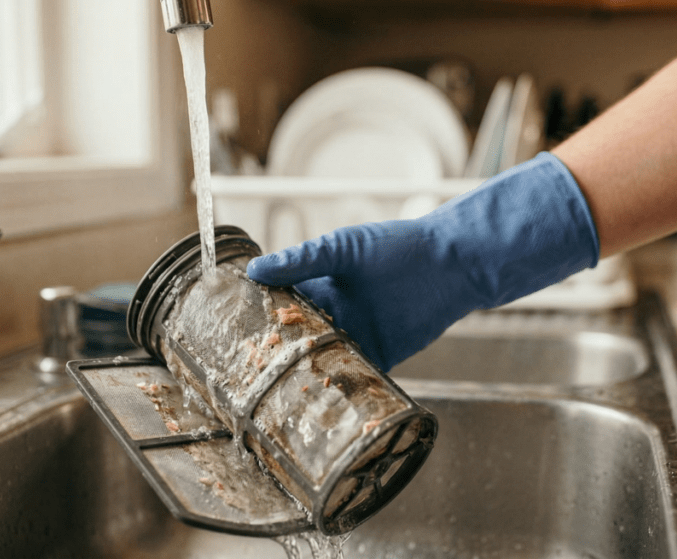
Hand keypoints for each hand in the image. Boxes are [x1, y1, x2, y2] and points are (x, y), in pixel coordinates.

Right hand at [247, 153, 599, 370]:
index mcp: (321, 286)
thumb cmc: (396, 247)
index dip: (257, 318)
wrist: (449, 265)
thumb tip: (256, 269)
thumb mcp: (343, 249)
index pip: (280, 305)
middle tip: (241, 375)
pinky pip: (353, 379)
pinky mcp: (381, 358)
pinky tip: (316, 404)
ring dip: (301, 377)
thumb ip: (302, 260)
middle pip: (296, 340)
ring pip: (321, 363)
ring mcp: (356, 339)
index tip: (227, 334)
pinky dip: (337, 391)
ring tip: (269, 397)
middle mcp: (335, 316)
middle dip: (273, 356)